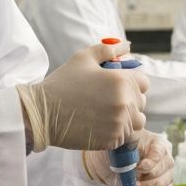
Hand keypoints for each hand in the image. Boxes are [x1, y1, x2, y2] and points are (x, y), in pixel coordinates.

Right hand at [16, 42, 147, 151]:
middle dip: (129, 101)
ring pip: (137, 122)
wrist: (42, 114)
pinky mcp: (113, 139)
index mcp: (121, 80)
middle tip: (107, 101)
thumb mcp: (83, 58)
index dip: (132, 83)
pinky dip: (118, 133)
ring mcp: (120, 122)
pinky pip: (127, 136)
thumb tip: (126, 45)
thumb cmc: (62, 83)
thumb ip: (108, 50)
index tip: (117, 87)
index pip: (144, 83)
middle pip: (141, 103)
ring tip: (106, 115)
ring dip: (128, 119)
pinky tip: (100, 126)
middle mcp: (125, 102)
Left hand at [83, 130, 173, 185]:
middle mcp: (164, 160)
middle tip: (136, 184)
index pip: (160, 151)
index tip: (140, 168)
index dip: (152, 161)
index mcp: (156, 144)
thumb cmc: (117, 152)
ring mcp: (165, 176)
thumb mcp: (118, 147)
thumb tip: (127, 172)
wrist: (111, 165)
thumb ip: (124, 156)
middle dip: (150, 180)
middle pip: (167, 169)